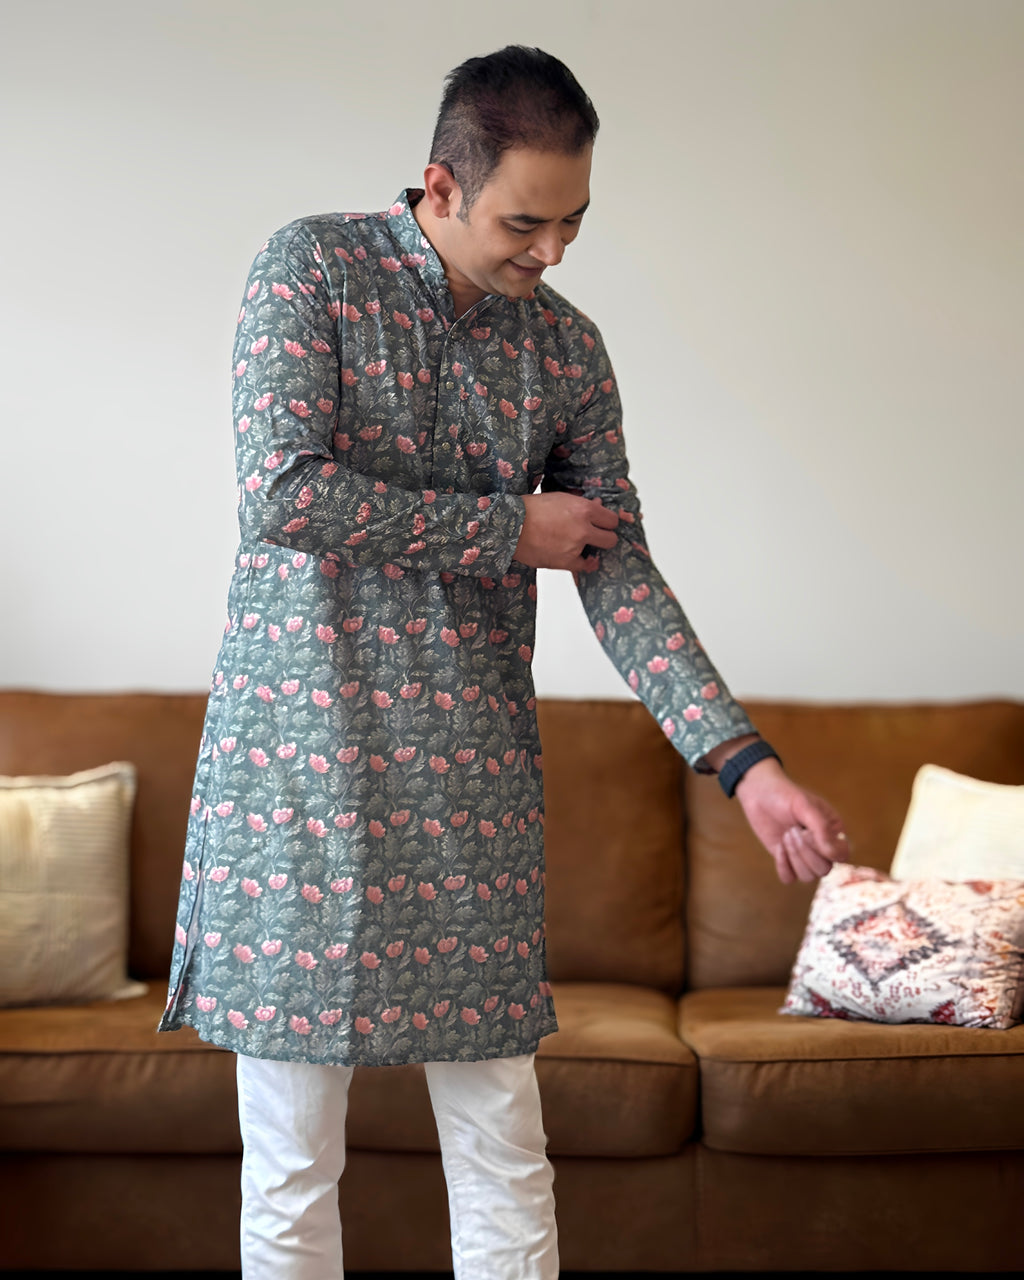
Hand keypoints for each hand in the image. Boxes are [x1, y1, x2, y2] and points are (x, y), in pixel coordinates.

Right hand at [514, 493, 618, 571]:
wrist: (511, 525)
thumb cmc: (531, 509)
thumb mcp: (560, 498)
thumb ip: (581, 505)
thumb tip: (598, 506)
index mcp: (584, 509)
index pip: (612, 520)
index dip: (607, 522)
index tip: (603, 524)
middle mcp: (583, 529)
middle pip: (610, 539)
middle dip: (605, 538)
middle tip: (596, 537)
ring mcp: (575, 547)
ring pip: (596, 555)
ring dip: (587, 550)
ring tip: (571, 544)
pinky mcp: (565, 562)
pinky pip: (582, 566)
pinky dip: (578, 562)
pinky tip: (570, 555)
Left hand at [733, 758, 849, 883]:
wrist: (759, 794)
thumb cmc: (785, 796)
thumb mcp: (805, 806)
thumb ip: (821, 828)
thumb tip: (834, 854)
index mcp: (833, 831)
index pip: (841, 855)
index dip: (824, 848)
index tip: (807, 831)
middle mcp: (822, 847)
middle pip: (823, 869)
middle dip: (804, 852)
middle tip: (791, 830)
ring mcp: (804, 855)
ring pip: (808, 877)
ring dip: (794, 857)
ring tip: (785, 835)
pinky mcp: (786, 861)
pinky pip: (789, 879)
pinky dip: (783, 866)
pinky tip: (778, 847)